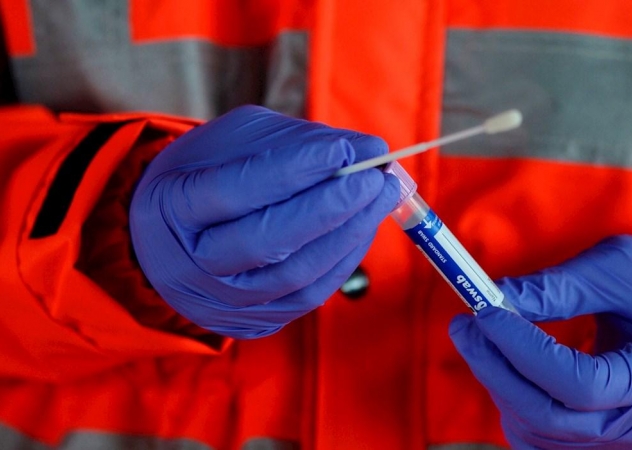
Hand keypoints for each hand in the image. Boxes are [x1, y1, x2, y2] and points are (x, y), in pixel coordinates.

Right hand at [130, 106, 398, 338]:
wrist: (172, 239)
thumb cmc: (210, 175)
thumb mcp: (237, 143)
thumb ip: (298, 142)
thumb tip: (369, 149)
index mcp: (172, 206)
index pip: (233, 190)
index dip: (292, 170)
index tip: (345, 148)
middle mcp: (191, 263)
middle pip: (266, 241)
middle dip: (330, 207)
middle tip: (375, 176)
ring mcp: (223, 300)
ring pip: (295, 275)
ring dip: (349, 233)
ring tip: (382, 194)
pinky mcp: (254, 321)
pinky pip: (310, 294)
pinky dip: (344, 257)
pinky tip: (364, 224)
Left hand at [449, 235, 631, 448]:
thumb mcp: (621, 267)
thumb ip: (558, 288)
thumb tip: (494, 297)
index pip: (578, 384)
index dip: (522, 349)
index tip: (485, 310)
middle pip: (550, 418)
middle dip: (496, 369)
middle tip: (465, 324)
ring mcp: (625, 444)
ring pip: (540, 434)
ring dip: (500, 386)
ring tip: (483, 339)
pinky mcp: (605, 443)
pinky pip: (545, 439)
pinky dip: (516, 405)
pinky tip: (505, 367)